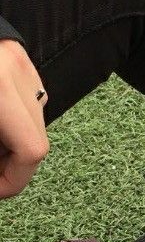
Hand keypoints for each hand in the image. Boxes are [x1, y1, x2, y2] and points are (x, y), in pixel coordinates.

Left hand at [0, 41, 48, 198]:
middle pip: (35, 142)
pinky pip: (25, 104)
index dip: (12, 181)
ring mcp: (24, 66)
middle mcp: (19, 77)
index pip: (31, 151)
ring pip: (32, 125)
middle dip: (11, 166)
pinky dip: (10, 121)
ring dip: (11, 144)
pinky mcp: (21, 60)